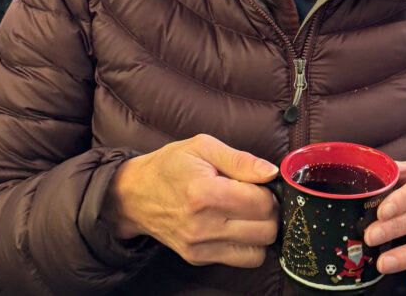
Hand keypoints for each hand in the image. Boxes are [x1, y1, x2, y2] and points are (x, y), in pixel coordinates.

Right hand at [102, 134, 277, 267]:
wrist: (134, 194)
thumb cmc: (170, 165)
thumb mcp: (203, 147)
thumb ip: (240, 160)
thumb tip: (271, 172)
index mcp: (205, 193)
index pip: (261, 204)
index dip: (269, 191)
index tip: (261, 183)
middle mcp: (202, 226)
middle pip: (265, 231)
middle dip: (271, 212)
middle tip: (258, 197)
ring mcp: (199, 247)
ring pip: (257, 252)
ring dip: (262, 232)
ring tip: (249, 212)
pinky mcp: (197, 259)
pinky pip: (240, 260)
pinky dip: (248, 244)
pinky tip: (236, 225)